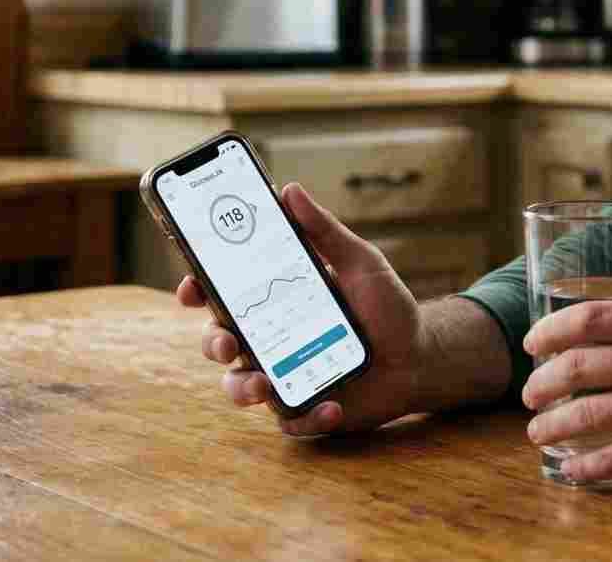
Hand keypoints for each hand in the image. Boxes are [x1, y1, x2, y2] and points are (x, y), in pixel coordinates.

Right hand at [176, 182, 422, 436]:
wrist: (419, 357)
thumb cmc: (386, 308)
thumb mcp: (360, 262)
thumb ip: (325, 231)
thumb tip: (289, 190)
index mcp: (275, 301)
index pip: (223, 295)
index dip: (197, 290)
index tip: (192, 286)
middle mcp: (270, 339)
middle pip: (220, 341)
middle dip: (213, 342)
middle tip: (227, 341)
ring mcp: (284, 375)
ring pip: (241, 386)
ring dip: (243, 388)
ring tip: (264, 385)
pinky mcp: (306, 409)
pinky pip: (291, 422)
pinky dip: (307, 418)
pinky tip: (330, 406)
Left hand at [520, 301, 611, 482]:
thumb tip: (584, 346)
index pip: (590, 318)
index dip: (551, 331)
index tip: (532, 343)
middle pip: (576, 366)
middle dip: (541, 383)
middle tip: (530, 395)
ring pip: (584, 414)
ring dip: (550, 426)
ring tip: (538, 432)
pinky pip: (610, 459)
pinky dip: (582, 466)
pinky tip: (571, 468)